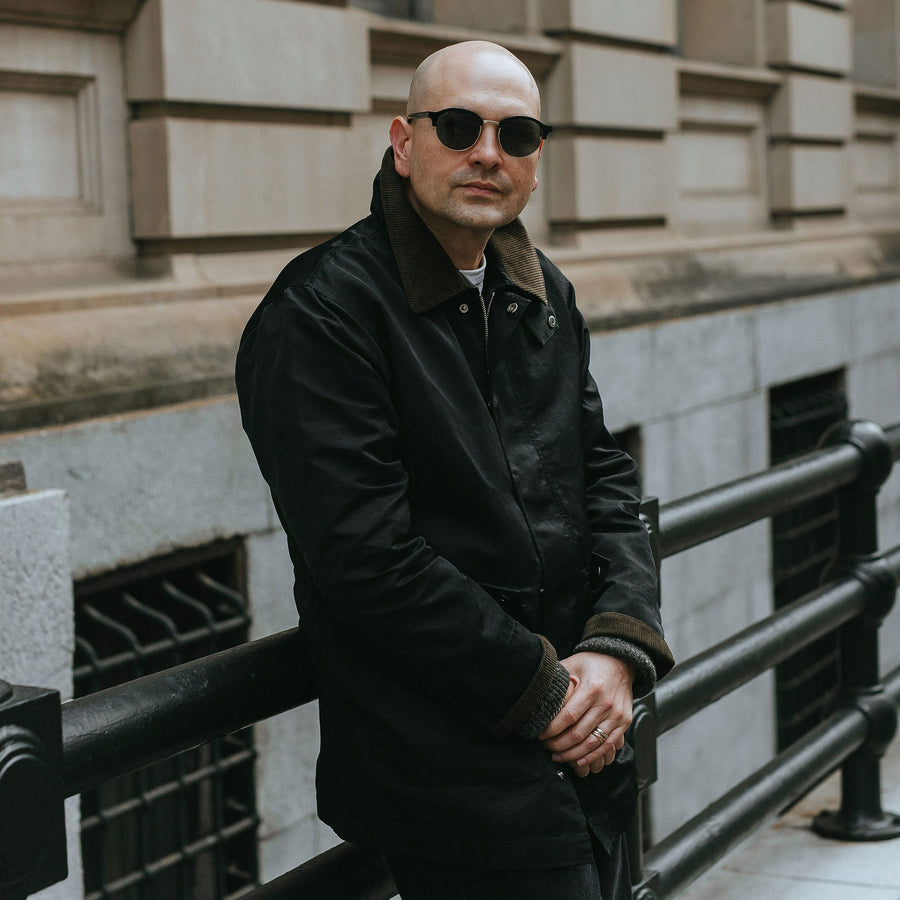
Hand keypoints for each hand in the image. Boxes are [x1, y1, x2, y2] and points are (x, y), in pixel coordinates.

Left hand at [538, 652, 633, 776]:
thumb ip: (557, 677)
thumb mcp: (573, 664)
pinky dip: (592, 756)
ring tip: (557, 756)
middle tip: (546, 747)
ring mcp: (617, 715)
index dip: (552, 729)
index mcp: (592, 688)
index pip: (568, 716)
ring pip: (592, 743)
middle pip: (579, 733)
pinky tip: (578, 760)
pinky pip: (607, 745)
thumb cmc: (593, 662)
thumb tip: (535, 689)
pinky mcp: (624, 722)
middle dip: (558, 745)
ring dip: (572, 754)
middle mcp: (606, 703)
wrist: (621, 662)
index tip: (540, 734)